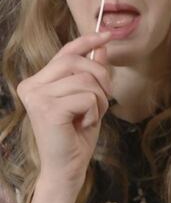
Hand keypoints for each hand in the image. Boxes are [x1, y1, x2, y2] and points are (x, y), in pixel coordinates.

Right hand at [17, 32, 113, 189]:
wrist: (67, 167)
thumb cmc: (77, 134)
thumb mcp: (89, 97)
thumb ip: (91, 73)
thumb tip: (102, 47)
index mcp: (38, 81)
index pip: (65, 52)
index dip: (87, 41)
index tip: (107, 35)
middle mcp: (32, 85)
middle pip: (79, 62)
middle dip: (101, 78)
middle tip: (101, 101)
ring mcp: (37, 97)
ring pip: (87, 80)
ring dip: (99, 100)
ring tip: (88, 117)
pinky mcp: (47, 109)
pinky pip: (88, 97)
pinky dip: (95, 112)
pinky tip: (82, 125)